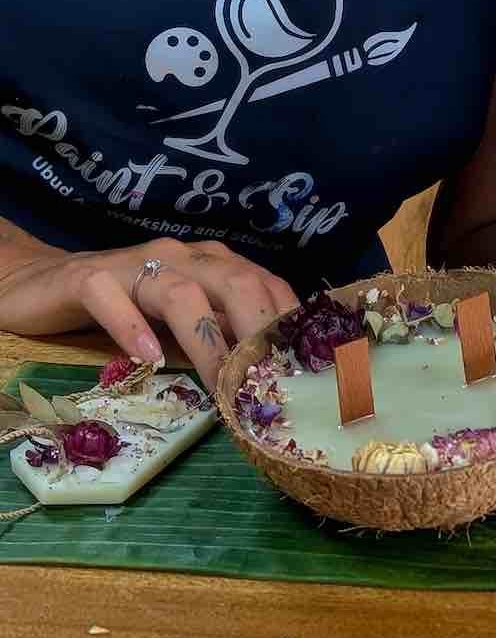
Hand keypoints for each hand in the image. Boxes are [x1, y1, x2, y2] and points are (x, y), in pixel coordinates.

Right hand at [0, 236, 299, 389]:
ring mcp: (134, 264)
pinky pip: (112, 298)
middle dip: (258, 329)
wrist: (48, 283)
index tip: (306, 368)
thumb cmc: (129, 308)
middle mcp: (181, 255)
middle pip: (234, 281)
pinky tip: (148, 360)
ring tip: (222, 382)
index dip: (288, 323)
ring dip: (206, 339)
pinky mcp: (87, 279)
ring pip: (180, 292)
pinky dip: (133, 328)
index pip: (266, 283)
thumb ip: (223, 333)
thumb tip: (272, 375)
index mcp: (213, 263)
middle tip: (270, 381)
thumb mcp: (184, 321)